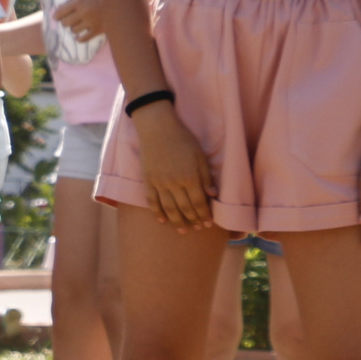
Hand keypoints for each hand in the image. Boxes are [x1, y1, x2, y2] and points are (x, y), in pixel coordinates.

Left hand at [53, 0, 107, 42]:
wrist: (123, 0)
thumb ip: (76, 0)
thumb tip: (61, 8)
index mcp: (80, 1)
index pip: (61, 11)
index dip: (57, 15)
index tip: (57, 17)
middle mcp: (84, 12)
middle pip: (65, 23)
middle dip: (66, 21)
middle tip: (70, 20)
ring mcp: (91, 22)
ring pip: (74, 30)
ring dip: (75, 28)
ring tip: (79, 25)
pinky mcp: (98, 30)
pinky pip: (83, 39)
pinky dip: (80, 38)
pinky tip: (79, 36)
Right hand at [133, 103, 215, 231]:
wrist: (157, 128)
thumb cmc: (183, 140)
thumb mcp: (200, 156)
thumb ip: (206, 177)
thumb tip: (213, 196)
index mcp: (190, 177)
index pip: (199, 203)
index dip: (204, 215)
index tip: (208, 223)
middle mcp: (174, 183)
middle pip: (185, 208)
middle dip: (193, 220)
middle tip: (198, 229)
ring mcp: (159, 183)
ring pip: (168, 208)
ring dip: (176, 221)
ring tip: (182, 231)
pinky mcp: (148, 180)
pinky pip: (152, 200)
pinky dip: (157, 212)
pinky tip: (162, 220)